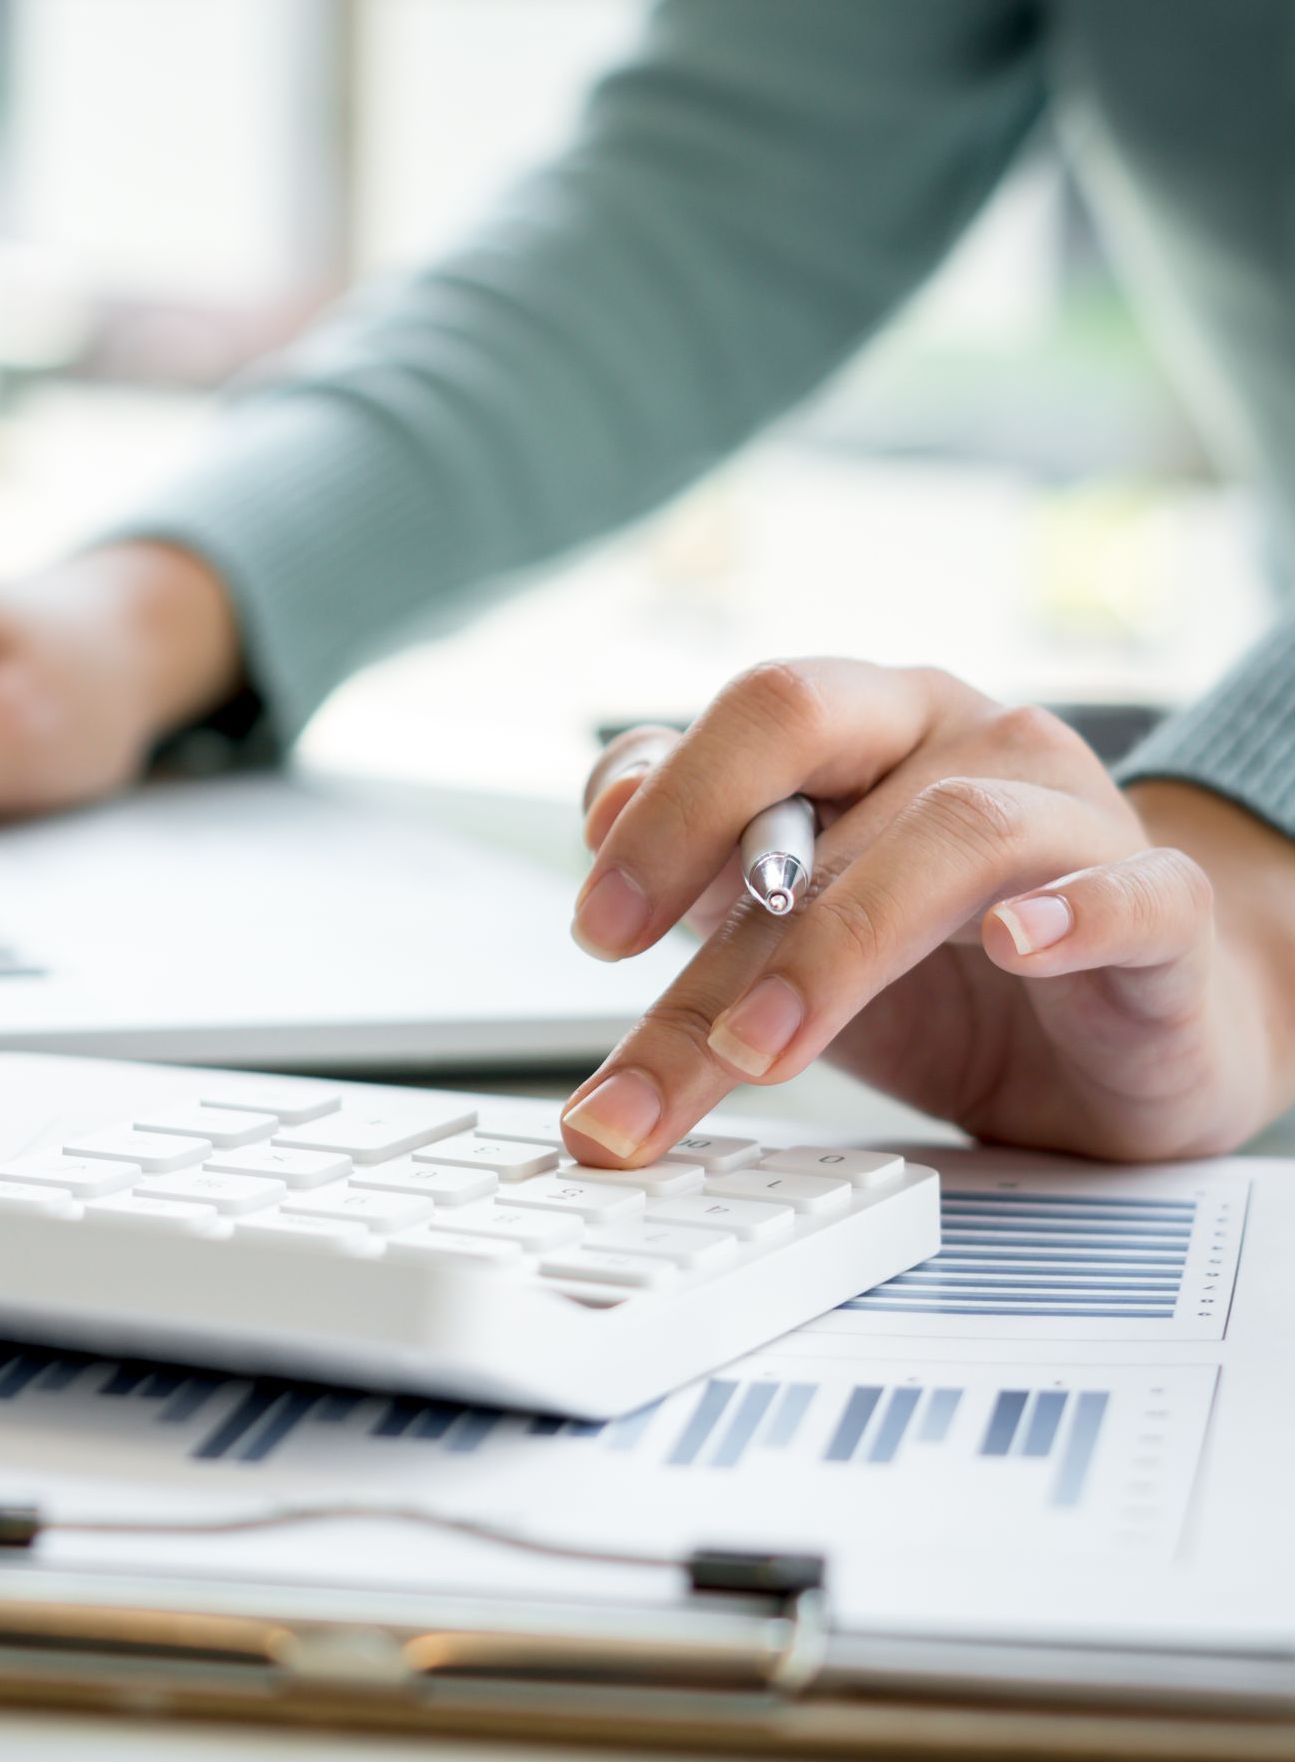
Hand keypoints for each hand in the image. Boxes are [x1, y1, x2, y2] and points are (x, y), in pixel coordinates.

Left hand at [559, 659, 1294, 1168]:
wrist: (1136, 1040)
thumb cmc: (952, 972)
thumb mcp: (799, 933)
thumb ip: (705, 878)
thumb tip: (605, 822)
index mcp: (869, 725)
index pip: (746, 714)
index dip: (658, 801)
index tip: (595, 926)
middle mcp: (963, 737)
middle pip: (812, 724)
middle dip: (704, 839)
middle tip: (636, 975)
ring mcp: (1072, 811)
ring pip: (952, 830)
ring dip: (838, 939)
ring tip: (759, 1047)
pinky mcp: (1165, 911)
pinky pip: (1132, 892)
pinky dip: (1071, 914)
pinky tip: (1012, 946)